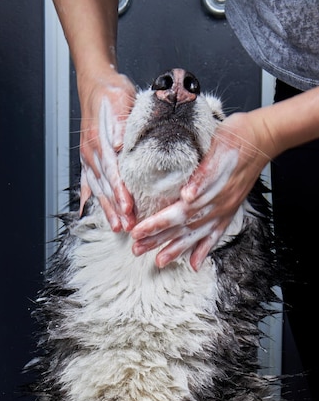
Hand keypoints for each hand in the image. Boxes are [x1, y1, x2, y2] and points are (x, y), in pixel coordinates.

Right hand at [78, 70, 136, 230]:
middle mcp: (91, 152)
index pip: (112, 171)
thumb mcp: (120, 98)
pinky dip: (90, 198)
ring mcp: (88, 157)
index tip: (128, 206)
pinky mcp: (88, 158)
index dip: (119, 191)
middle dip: (115, 208)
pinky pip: (88, 182)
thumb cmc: (111, 91)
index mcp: (100, 140)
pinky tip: (89, 212)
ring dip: (106, 209)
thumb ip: (119, 123)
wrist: (95, 82)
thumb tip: (118, 144)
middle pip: (104, 186)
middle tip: (126, 226)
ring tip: (116, 226)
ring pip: (97, 188)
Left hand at [130, 111, 271, 269]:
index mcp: (209, 191)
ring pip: (196, 236)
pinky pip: (216, 235)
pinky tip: (194, 264)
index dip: (155, 224)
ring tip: (159, 262)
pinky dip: (204, 250)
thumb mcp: (217, 146)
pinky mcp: (229, 211)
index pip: (176, 213)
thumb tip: (186, 196)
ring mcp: (223, 210)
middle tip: (136, 250)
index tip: (136, 231)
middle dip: (157, 240)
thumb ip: (202, 175)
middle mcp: (216, 206)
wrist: (263, 137)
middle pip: (182, 228)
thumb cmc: (236, 136)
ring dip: (176, 250)